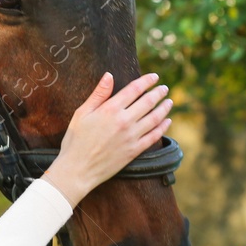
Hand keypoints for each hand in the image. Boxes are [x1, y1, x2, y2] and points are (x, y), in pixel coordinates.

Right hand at [41, 72, 172, 204]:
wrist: (77, 170)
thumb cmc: (75, 141)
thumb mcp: (82, 113)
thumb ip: (98, 94)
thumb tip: (109, 75)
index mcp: (110, 109)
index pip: (134, 89)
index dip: (147, 81)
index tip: (154, 76)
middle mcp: (124, 121)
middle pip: (148, 102)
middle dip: (159, 93)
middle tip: (164, 88)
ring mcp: (131, 137)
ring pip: (155, 118)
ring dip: (164, 108)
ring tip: (169, 102)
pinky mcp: (134, 151)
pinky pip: (153, 137)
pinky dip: (163, 128)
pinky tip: (167, 122)